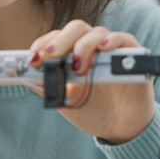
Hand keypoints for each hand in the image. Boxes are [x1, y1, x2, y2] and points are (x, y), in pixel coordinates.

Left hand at [28, 19, 154, 143]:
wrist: (119, 129)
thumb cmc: (92, 111)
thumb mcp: (65, 100)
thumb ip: (49, 85)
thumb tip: (27, 74)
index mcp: (73, 53)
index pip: (57, 38)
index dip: (43, 44)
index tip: (33, 59)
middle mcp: (92, 47)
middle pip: (76, 29)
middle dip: (60, 41)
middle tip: (49, 56)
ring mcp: (112, 50)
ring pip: (96, 33)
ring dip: (83, 46)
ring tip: (77, 67)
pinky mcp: (133, 56)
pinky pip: (124, 39)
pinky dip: (113, 40)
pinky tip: (104, 48)